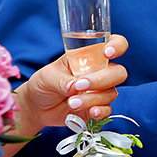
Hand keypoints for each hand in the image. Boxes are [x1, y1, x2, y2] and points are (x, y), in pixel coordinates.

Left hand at [13, 34, 127, 134]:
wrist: (38, 108)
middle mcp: (98, 72)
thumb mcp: (47, 76)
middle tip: (80, 86)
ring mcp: (100, 90)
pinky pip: (108, 109)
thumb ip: (62, 80)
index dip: (117, 46)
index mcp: (89, 56)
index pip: (114, 44)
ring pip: (111, 92)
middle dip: (101, 80)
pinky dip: (100, 111)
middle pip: (118, 72)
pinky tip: (90, 112)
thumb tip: (74, 87)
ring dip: (93, 99)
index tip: (107, 53)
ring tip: (71, 103)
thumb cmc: (43, 84)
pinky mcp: (98, 107)